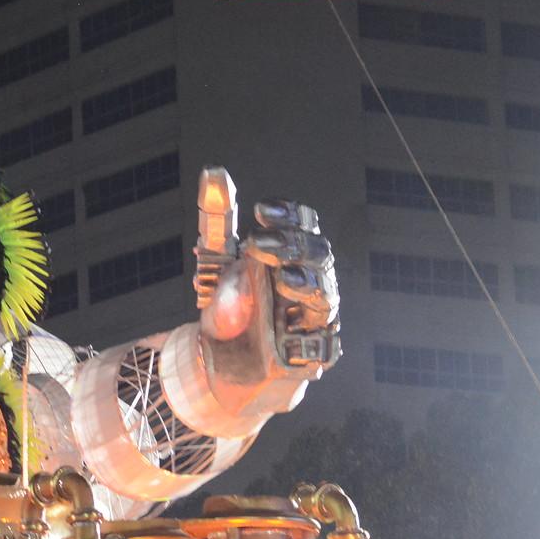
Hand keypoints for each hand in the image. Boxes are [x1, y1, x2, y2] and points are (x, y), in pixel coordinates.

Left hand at [192, 166, 338, 373]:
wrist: (218, 364)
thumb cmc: (230, 308)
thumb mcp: (218, 262)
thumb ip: (218, 220)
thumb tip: (213, 174)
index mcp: (289, 255)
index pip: (303, 224)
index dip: (289, 215)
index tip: (261, 212)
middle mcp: (307, 282)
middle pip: (320, 254)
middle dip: (293, 245)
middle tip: (258, 244)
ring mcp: (311, 319)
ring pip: (327, 295)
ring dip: (309, 284)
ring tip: (284, 279)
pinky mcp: (311, 355)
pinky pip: (324, 344)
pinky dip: (311, 337)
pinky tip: (291, 332)